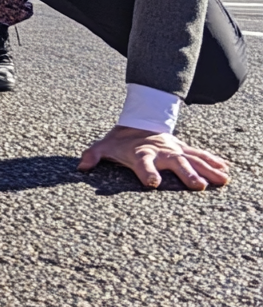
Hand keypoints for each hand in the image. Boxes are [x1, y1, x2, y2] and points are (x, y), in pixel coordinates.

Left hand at [77, 124, 229, 189]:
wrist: (137, 120)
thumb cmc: (121, 140)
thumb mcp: (104, 146)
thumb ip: (92, 155)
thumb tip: (80, 167)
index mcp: (141, 153)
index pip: (143, 164)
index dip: (147, 173)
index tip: (152, 183)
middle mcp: (160, 151)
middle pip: (174, 163)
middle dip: (185, 174)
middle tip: (197, 186)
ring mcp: (174, 150)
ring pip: (193, 159)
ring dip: (207, 169)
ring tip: (221, 180)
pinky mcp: (183, 149)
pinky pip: (200, 155)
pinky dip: (213, 162)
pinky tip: (226, 170)